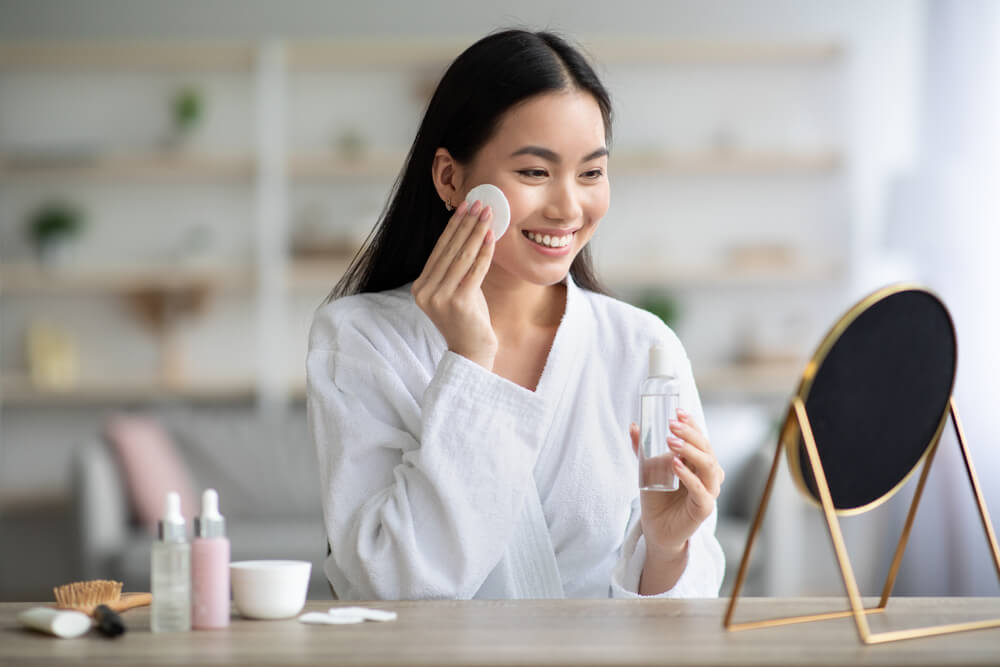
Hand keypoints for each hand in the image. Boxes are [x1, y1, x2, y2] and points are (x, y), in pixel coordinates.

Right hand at [412, 200, 496, 368]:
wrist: (472, 352)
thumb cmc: (469, 319)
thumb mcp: (457, 289)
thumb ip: (457, 266)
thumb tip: (469, 230)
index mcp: (421, 286)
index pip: (439, 249)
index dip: (454, 226)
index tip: (466, 206)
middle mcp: (425, 291)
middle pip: (449, 249)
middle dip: (466, 223)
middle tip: (480, 202)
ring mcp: (439, 297)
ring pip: (461, 256)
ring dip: (476, 231)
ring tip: (488, 213)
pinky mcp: (457, 302)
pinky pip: (474, 270)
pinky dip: (484, 251)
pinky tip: (491, 236)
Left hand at [629, 409, 723, 560]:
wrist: (657, 528)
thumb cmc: (658, 497)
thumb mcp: (648, 469)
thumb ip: (643, 450)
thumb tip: (633, 425)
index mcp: (699, 463)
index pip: (701, 439)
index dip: (692, 425)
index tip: (677, 412)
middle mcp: (708, 475)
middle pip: (706, 449)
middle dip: (689, 434)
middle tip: (671, 424)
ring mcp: (709, 491)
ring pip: (708, 466)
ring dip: (689, 451)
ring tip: (670, 441)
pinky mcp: (704, 508)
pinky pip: (700, 490)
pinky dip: (688, 476)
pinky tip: (675, 465)